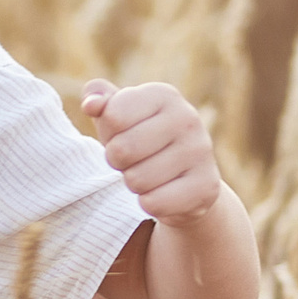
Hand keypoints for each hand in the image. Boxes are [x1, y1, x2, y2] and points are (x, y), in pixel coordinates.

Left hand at [82, 79, 220, 226]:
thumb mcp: (119, 117)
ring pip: (136, 180)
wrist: (185, 181)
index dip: (109, 134)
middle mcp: (188, 117)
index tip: (123, 135)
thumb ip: (98, 100)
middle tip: (132, 161)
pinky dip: (150, 204)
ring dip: (134, 184)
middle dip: (118, 162)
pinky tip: (163, 193)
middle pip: (121, 150)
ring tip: (149, 176)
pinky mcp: (207, 186)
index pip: (112, 117)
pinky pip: (154, 203)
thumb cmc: (141, 141)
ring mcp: (201, 152)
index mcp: (164, 94)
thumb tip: (91, 104)